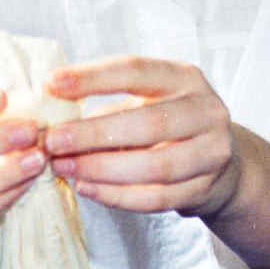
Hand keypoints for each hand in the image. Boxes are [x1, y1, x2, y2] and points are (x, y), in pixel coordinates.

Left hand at [43, 56, 238, 217]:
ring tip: (65, 168)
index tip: (51, 85)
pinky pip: (157, 198)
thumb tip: (54, 122)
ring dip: (102, 169)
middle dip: (93, 133)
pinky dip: (117, 196)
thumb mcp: (144, 102)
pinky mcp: (206, 189)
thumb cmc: (165, 124)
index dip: (91, 78)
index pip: (135, 70)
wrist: (218, 165)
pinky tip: (88, 188)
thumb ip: (104, 108)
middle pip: (147, 123)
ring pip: (154, 166)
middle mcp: (205, 111)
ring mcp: (212, 152)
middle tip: (53, 141)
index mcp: (184, 77)